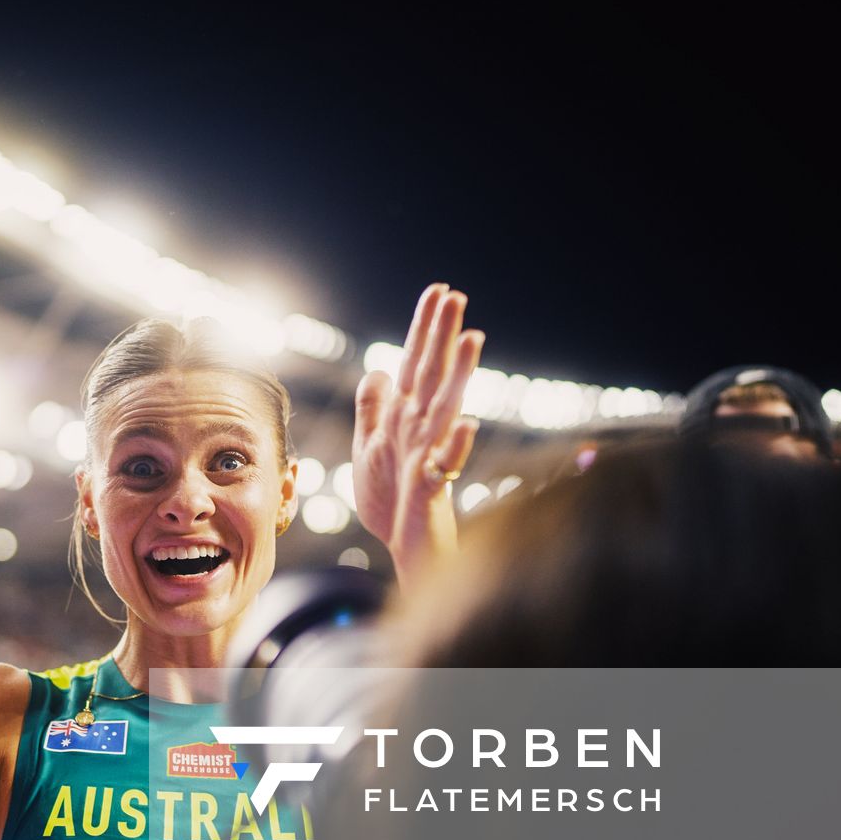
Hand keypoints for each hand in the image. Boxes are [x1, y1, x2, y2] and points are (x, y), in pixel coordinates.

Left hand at [352, 283, 484, 575]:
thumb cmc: (392, 500)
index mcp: (405, 418)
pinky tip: (467, 423)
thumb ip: (372, 410)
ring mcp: (430, 456)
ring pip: (445, 409)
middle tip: (454, 295)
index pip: (415, 363)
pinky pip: (446, 465)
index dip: (424, 328)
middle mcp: (422, 430)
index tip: (437, 290)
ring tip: (471, 339)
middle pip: (433, 375)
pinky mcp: (432, 489)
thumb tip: (378, 371)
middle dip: (442, 336)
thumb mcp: (369, 448)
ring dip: (460, 376)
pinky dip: (456, 445)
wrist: (402, 549)